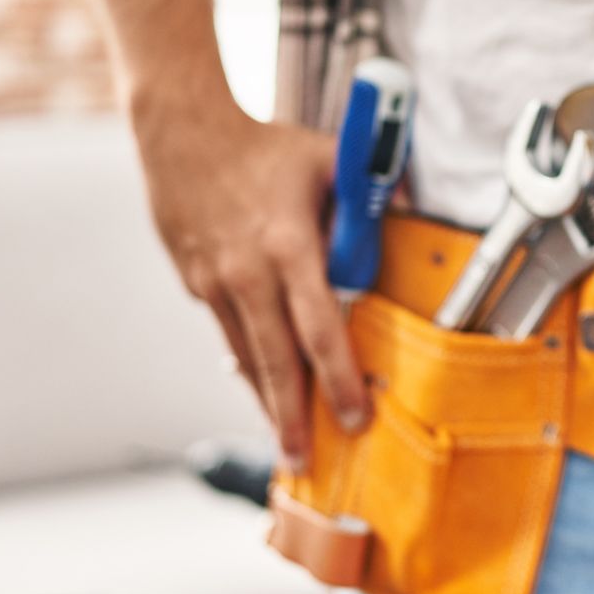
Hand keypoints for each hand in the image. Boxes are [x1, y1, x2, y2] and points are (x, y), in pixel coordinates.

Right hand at [131, 96, 367, 471]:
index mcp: (288, 247)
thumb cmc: (262, 144)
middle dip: (294, 417)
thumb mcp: (328, 158)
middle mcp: (248, 274)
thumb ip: (372, 193)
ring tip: (288, 446)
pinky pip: (228, 336)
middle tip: (308, 462)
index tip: (357, 414)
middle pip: (276, 361)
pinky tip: (263, 390)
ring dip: (268, 403)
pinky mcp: (196, 284)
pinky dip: (247, 367)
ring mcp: (216, 283)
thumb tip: (413, 212)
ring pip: (246, 358)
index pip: (319, 327)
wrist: (181, 130)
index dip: (339, 377)